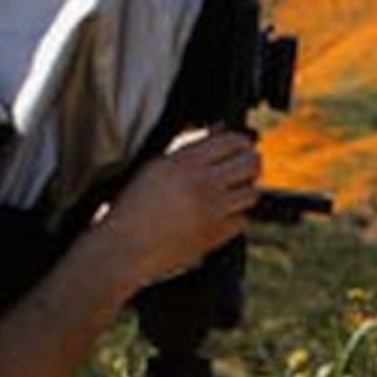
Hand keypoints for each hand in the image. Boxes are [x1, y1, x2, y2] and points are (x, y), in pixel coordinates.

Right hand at [93, 130, 260, 286]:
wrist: (124, 246)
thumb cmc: (133, 207)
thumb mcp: (154, 167)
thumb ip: (187, 146)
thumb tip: (218, 130)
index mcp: (182, 162)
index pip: (231, 140)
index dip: (242, 142)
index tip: (241, 148)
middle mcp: (200, 183)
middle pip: (251, 163)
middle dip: (251, 164)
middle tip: (244, 169)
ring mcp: (211, 210)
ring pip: (252, 192)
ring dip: (244, 191)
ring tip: (230, 194)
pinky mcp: (215, 235)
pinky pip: (242, 220)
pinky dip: (234, 219)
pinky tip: (218, 217)